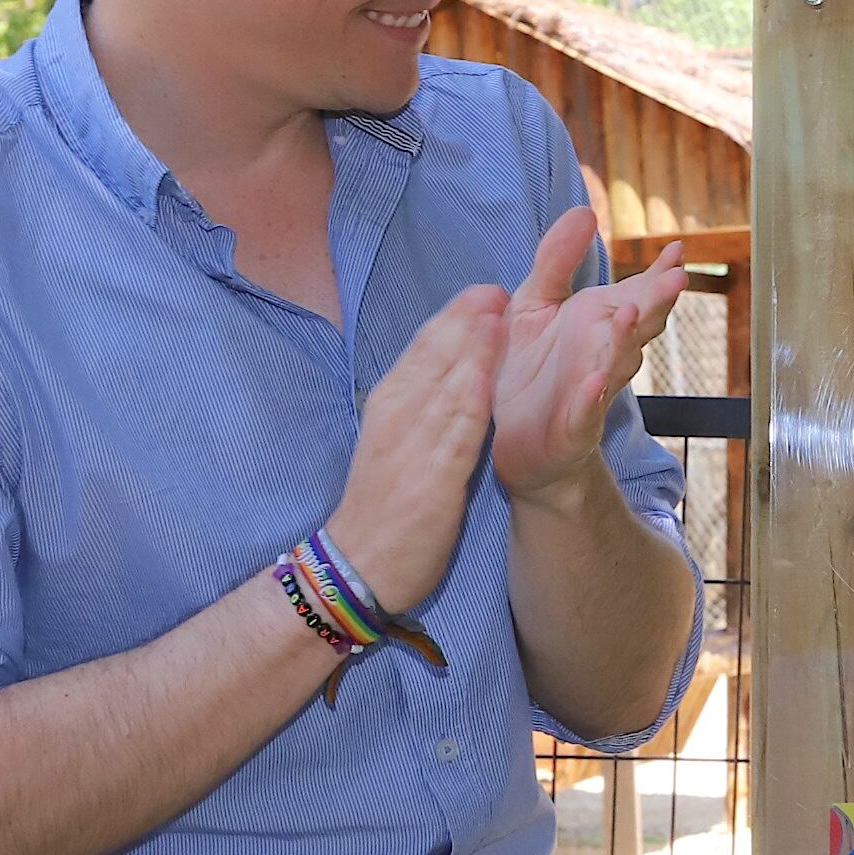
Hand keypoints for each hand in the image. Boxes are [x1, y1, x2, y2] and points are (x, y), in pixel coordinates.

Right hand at [326, 289, 505, 615]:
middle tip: (494, 287)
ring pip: (444, 388)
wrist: (357, 566)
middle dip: (464, 321)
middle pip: (432, 359)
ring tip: (496, 313)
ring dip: (471, 350)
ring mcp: (411, 448)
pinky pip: (452, 438)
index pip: (422, 352)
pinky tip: (485, 380)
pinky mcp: (429, 482)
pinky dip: (468, 405)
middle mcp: (396, 418)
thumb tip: (447, 367)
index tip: (481, 292)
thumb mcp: (394, 441)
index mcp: (390, 406)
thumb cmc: (383, 503)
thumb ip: (419, 405)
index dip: (452, 320)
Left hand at [493, 209, 689, 508]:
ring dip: (626, 342)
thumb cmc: (529, 370)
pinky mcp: (570, 427)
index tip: (677, 248)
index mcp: (600, 323)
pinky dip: (590, 399)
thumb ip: (557, 261)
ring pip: (616, 365)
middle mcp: (604, 354)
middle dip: (657, 303)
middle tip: (675, 278)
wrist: (514, 443)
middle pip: (639, 326)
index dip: (658, 273)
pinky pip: (584, 412)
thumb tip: (584, 212)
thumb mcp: (535, 305)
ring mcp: (591, 391)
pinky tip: (593, 382)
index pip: (638, 293)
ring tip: (632, 314)